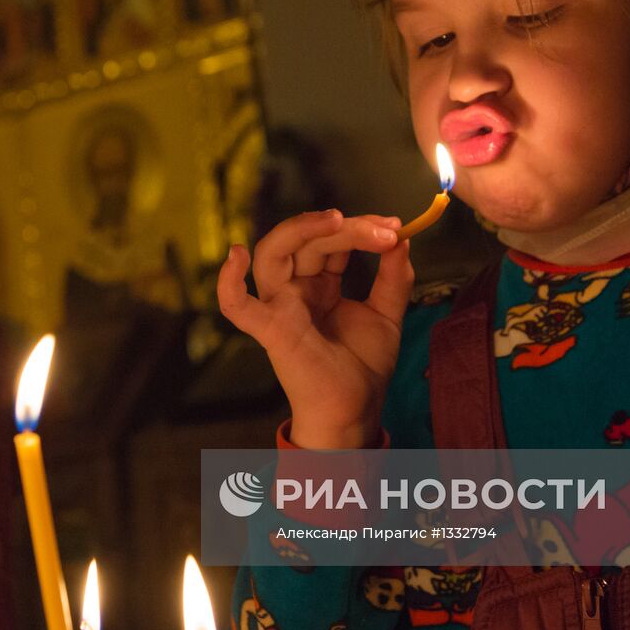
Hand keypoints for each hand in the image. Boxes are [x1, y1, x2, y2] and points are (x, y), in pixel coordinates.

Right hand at [217, 209, 412, 448]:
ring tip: (338, 219)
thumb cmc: (363, 366)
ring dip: (302, 229)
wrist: (357, 410)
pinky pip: (238, 306)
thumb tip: (402, 240)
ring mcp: (280, 306)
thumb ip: (393, 278)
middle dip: (348, 228)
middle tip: (387, 230)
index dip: (361, 228)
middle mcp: (296, 289)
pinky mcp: (271, 330)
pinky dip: (228, 283)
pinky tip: (237, 255)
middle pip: (310, 240)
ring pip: (274, 252)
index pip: (332, 240)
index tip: (396, 227)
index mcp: (320, 283)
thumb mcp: (386, 314)